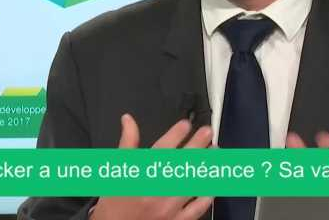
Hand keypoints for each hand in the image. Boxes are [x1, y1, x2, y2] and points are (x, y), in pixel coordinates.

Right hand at [90, 114, 212, 219]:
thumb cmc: (114, 204)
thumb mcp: (117, 171)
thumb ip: (127, 143)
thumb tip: (128, 120)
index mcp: (141, 176)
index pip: (163, 149)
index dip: (176, 134)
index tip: (186, 124)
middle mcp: (157, 191)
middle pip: (182, 163)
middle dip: (197, 145)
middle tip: (207, 132)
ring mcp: (169, 208)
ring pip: (193, 183)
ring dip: (205, 165)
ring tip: (214, 151)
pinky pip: (197, 208)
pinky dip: (206, 195)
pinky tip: (213, 183)